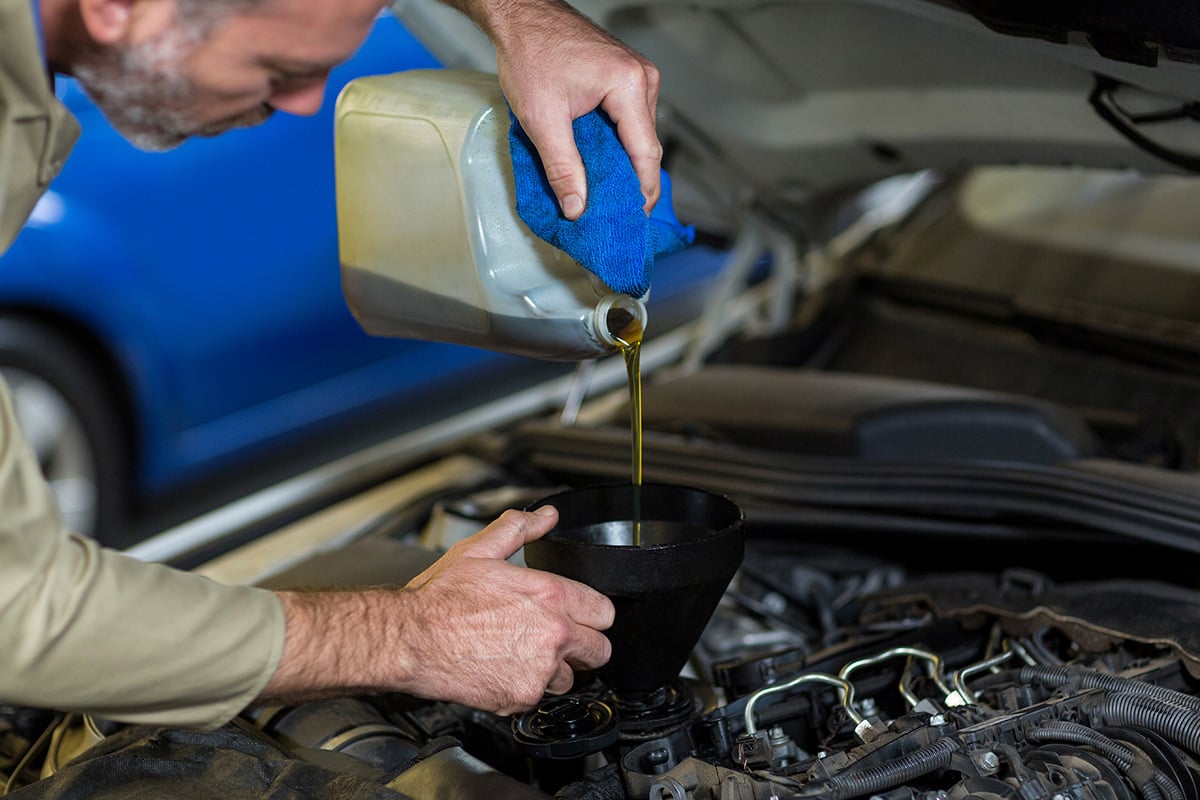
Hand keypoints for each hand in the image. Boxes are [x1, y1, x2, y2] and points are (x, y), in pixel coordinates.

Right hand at [394, 506, 613, 711]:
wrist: (410, 640)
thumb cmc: (440, 599)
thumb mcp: (480, 550)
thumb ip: (520, 529)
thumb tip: (546, 517)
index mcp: (550, 596)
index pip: (605, 613)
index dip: (591, 613)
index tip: (579, 616)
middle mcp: (553, 634)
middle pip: (600, 651)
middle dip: (583, 645)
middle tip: (558, 639)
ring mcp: (539, 670)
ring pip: (571, 679)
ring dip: (554, 670)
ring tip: (523, 654)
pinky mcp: (522, 697)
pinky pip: (540, 697)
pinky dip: (526, 688)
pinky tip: (505, 668)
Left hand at [458, 0, 662, 218]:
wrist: (520, 15)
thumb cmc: (530, 52)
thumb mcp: (542, 119)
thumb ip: (562, 168)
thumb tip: (577, 208)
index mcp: (630, 86)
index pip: (646, 153)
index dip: (641, 192)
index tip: (632, 220)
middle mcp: (642, 79)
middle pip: (645, 146)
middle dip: (630, 182)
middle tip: (613, 214)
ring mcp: (637, 77)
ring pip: (637, 135)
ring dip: (621, 164)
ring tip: (602, 193)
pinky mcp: (625, 78)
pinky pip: (628, 121)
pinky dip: (615, 144)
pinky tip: (598, 163)